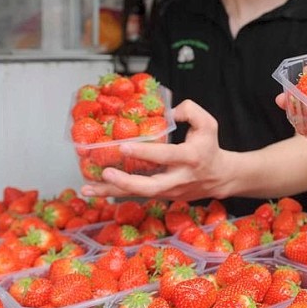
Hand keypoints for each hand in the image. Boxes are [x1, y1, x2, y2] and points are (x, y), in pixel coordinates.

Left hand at [80, 99, 234, 200]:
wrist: (219, 177)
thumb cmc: (209, 147)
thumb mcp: (208, 123)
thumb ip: (189, 111)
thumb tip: (166, 111)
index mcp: (190, 158)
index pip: (165, 156)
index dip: (144, 152)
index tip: (123, 146)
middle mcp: (178, 179)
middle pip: (149, 187)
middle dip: (125, 182)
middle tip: (105, 172)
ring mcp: (168, 192)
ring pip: (138, 195)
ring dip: (112, 192)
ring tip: (87, 189)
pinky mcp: (161, 197)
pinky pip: (136, 195)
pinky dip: (115, 192)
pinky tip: (95, 189)